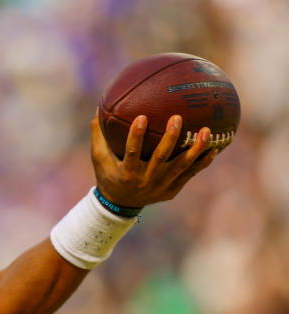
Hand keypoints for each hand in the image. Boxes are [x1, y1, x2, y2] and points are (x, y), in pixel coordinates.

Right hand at [90, 113, 217, 207]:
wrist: (119, 206)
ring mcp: (161, 187)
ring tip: (206, 131)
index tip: (142, 116)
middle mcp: (145, 181)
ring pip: (181, 166)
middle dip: (170, 138)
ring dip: (195, 149)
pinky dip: (202, 162)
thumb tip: (98, 107)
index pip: (131, 152)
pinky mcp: (172, 191)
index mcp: (126, 173)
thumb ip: (99, 135)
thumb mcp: (99, 158)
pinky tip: (214, 148)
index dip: (136, 135)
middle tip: (177, 117)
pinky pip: (190, 174)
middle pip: (160, 158)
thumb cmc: (108, 176)